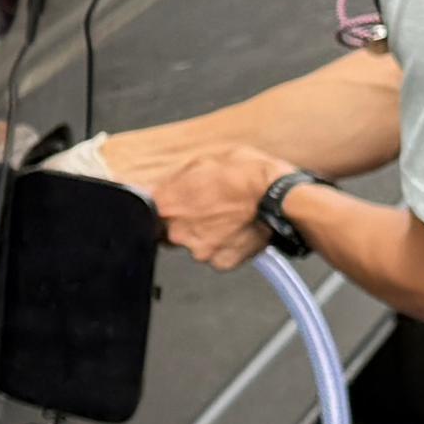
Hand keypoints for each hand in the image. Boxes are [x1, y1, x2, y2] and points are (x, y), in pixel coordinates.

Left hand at [148, 144, 292, 271]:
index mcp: (168, 204)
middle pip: (169, 231)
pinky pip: (216, 256)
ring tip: (226, 216)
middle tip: (206, 208)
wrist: (279, 197)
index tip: (167, 205)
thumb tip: (162, 185)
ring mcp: (200, 250)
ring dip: (205, 233)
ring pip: (194, 244)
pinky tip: (235, 229)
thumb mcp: (204, 161)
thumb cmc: (247, 175)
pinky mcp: (221, 262)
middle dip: (183, 221)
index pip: (144, 212)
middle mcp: (178, 232)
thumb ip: (176, 180)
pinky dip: (223, 245)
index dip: (158, 208)